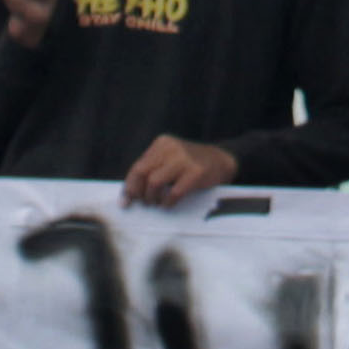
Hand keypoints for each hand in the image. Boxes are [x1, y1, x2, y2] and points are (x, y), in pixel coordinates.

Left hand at [121, 137, 238, 208]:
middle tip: (144, 203)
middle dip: (138, 192)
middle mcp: (171, 148)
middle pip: (142, 173)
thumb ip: (152, 170)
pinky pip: (174, 192)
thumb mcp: (170, 159)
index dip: (129, 186)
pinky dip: (168, 202)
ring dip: (152, 198)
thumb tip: (129, 195)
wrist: (222, 159)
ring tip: (157, 203)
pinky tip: (168, 204)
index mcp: (162, 144)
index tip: (125, 201)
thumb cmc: (191, 164)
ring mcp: (184, 159)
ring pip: (154, 182)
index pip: (137, 166)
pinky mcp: (196, 172)